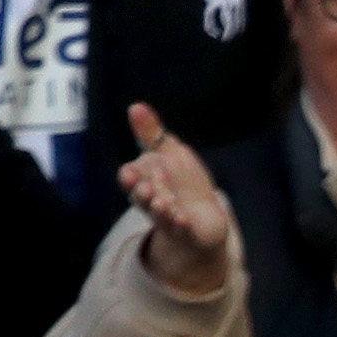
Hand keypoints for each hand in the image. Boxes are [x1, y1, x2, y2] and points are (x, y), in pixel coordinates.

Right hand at [116, 102, 237, 298]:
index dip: (133, 175)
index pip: (132, 177)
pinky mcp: (185, 230)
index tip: (133, 171)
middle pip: (141, 197)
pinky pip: (180, 228)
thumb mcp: (169, 153)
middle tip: (147, 188)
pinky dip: (180, 224)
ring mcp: (168, 217)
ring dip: (160, 208)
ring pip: (159, 214)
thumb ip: (152, 134)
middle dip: (143, 192)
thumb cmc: (183, 182)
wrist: (204, 217)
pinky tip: (183, 218)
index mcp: (145, 180)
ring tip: (165, 203)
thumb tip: (135, 106)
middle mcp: (151, 200)